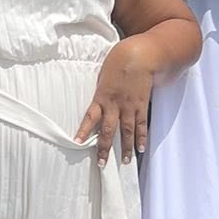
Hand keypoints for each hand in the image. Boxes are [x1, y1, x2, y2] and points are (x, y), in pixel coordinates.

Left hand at [76, 38, 154, 165]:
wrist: (141, 54)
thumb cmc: (119, 60)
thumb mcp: (103, 75)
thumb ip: (100, 91)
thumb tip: (97, 103)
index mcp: (102, 96)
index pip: (90, 117)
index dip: (84, 130)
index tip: (77, 142)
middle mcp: (115, 104)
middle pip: (108, 130)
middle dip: (104, 148)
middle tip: (102, 163)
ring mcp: (129, 106)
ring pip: (127, 132)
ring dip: (125, 148)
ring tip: (125, 162)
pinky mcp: (141, 105)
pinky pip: (142, 125)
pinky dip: (142, 137)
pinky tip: (141, 148)